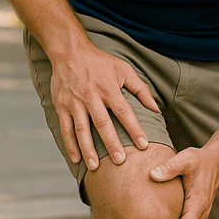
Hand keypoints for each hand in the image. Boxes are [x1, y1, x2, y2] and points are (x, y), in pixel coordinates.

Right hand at [50, 41, 158, 170]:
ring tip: (95, 167)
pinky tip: (77, 158)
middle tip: (120, 162)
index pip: (124, 112)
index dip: (134, 129)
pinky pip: (66, 128)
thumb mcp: (124, 69)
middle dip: (112, 144)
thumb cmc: (101, 62)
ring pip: (82, 129)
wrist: (70, 52)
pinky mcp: (62, 106)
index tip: (143, 145)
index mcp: (109, 89)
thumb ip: (140, 89)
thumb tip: (156, 108)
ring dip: (88, 149)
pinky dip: (70, 144)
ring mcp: (75, 102)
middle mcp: (91, 97)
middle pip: (103, 124)